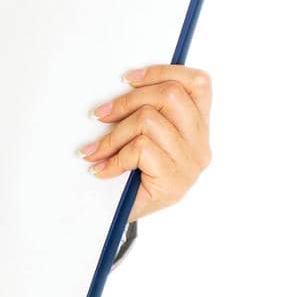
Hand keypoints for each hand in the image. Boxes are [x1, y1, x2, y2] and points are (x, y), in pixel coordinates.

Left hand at [79, 64, 212, 221]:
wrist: (120, 224)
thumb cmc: (129, 178)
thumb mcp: (142, 139)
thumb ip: (147, 112)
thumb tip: (123, 83)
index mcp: (198, 128)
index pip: (198, 83)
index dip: (163, 72)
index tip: (126, 79)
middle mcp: (201, 145)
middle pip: (170, 95)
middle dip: (128, 101)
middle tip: (100, 116)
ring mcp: (191, 164)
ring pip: (149, 121)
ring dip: (114, 134)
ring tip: (96, 151)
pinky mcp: (175, 182)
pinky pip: (140, 149)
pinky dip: (114, 157)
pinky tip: (101, 169)